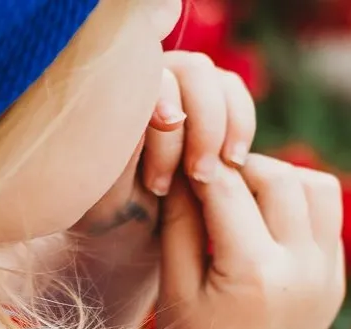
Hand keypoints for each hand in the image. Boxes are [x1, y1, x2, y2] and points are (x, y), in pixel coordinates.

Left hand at [72, 51, 257, 239]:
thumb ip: (124, 157)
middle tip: (198, 178)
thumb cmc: (113, 219)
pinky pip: (235, 92)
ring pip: (218, 81)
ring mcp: (181, 80)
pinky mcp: (211, 92)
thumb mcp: (110, 200)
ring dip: (222, 130)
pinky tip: (233, 164)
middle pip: (193, 72)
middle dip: (203, 129)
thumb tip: (154, 112)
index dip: (166, 136)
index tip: (159, 187)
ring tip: (210, 177)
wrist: (134, 233)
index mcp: (112, 96)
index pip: (152, 87)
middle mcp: (145, 78)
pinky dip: (241, 127)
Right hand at [158, 154, 346, 328]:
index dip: (201, 168)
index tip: (182, 159)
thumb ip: (181, 225)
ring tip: (245, 194)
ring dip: (282, 178)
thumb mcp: (173, 290)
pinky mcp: (335, 282)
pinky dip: (297, 207)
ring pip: (318, 187)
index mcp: (253, 275)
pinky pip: (326, 219)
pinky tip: (263, 224)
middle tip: (213, 174)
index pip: (229, 190)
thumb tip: (188, 167)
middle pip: (281, 178)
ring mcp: (326, 277)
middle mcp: (300, 271)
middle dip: (244, 167)